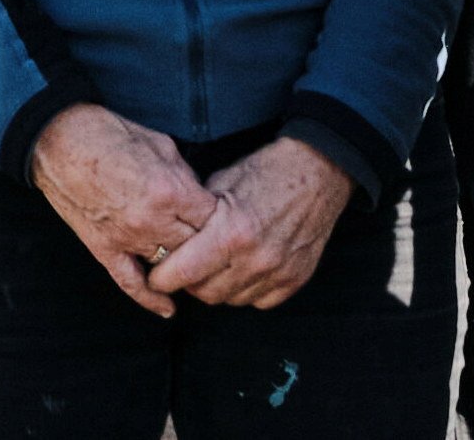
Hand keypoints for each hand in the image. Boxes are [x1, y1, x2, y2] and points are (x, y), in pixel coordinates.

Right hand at [27, 102, 221, 313]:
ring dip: (182, 262)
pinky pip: (131, 283)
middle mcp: (152, 221)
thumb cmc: (110, 135)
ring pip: (170, 266)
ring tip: (193, 260)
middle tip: (212, 238)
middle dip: (207, 242)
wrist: (60, 140)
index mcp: (170, 191)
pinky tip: (168, 309)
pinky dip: (150, 299)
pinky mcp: (104, 249)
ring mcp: (127, 239)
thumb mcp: (161, 145)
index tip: (223, 214)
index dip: (221, 216)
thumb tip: (200, 199)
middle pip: (196, 247)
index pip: (213, 220)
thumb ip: (185, 178)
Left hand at [141, 133, 352, 310]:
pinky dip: (245, 290)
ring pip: (231, 300)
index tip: (155, 275)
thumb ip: (196, 215)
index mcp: (232, 232)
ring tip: (214, 265)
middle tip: (184, 267)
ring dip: (217, 287)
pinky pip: (259, 301)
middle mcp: (255, 259)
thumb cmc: (267, 171)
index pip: (184, 273)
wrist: (318, 173)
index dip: (163, 278)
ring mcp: (278, 273)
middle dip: (188, 283)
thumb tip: (171, 236)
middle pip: (205, 293)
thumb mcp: (222, 182)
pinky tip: (242, 269)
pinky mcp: (294, 280)